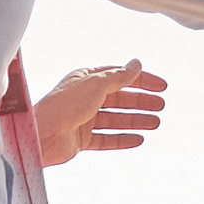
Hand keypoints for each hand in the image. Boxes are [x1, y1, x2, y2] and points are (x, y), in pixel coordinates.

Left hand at [33, 61, 168, 168]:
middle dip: (141, 101)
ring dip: (136, 120)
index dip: (141, 80)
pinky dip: (123, 139)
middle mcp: (84, 98)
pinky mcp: (81, 140)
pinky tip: (138, 139)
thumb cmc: (63, 106)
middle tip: (161, 106)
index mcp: (86, 79)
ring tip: (155, 123)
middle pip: (119, 98)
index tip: (161, 86)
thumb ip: (119, 76)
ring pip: (115, 120)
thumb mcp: (96, 85)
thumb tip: (136, 64)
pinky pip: (107, 139)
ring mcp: (83, 119)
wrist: (41, 135)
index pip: (119, 76)